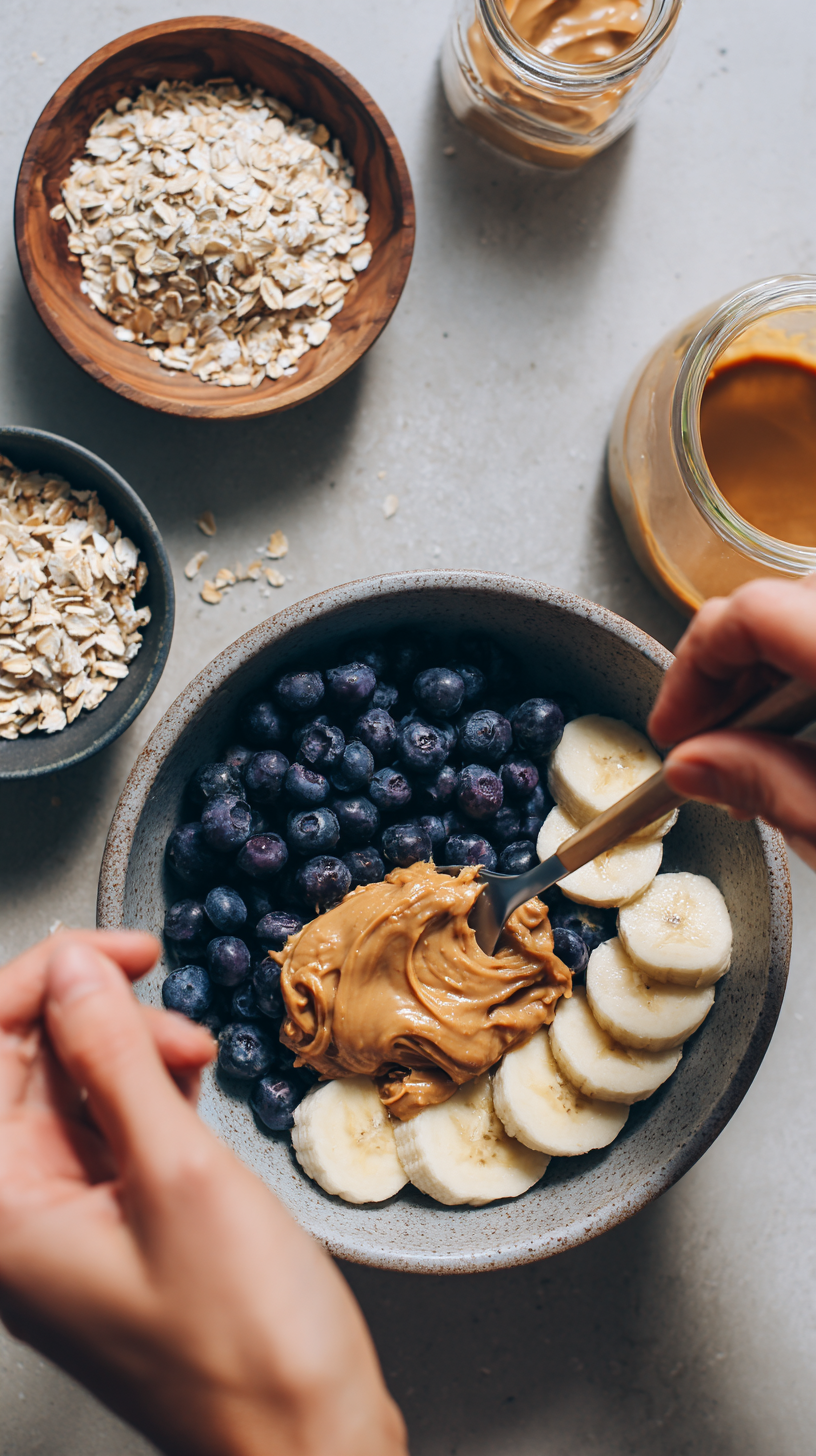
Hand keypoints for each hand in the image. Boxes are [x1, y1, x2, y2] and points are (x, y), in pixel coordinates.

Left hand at [0, 931, 406, 1455]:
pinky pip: (110, 1133)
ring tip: (197, 1059)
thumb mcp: (179, 1174)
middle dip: (94, 1021)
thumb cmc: (245, 1341)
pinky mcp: (115, 1230)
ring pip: (70, 1094)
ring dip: (130, 1056)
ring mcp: (65, 1225)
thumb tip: (77, 973)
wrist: (306, 1438)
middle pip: (21, 1069)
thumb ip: (115, 1060)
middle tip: (168, 1009)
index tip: (112, 953)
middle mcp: (18, 1218)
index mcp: (2, 1212)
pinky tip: (193, 1090)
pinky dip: (150, 1096)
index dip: (38, 984)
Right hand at [649, 576, 815, 866]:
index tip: (673, 728)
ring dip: (772, 673)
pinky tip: (807, 735)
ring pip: (810, 612)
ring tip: (761, 749)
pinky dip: (809, 669)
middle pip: (780, 604)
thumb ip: (765, 785)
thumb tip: (694, 765)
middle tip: (707, 743)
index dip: (693, 668)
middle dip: (729, 673)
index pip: (751, 616)